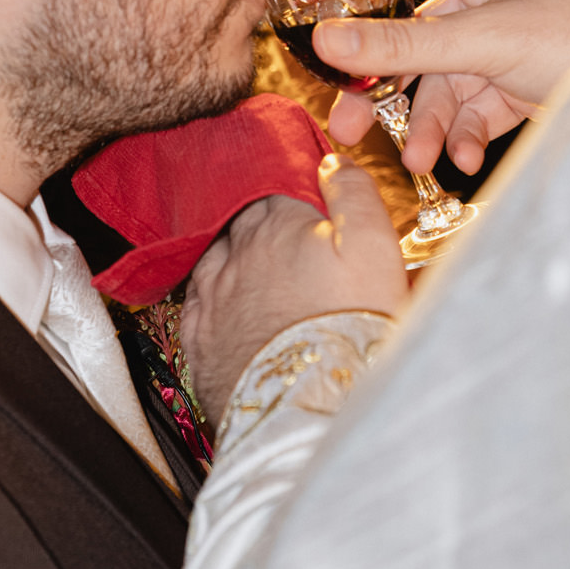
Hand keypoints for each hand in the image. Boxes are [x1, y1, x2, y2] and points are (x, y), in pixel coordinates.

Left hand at [182, 157, 407, 429]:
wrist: (312, 405)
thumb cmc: (351, 324)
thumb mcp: (374, 247)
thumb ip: (355, 195)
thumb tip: (332, 163)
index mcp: (277, 225)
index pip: (275, 189)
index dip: (291, 190)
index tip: (303, 201)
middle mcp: (235, 256)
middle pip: (241, 223)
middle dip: (258, 223)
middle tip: (283, 236)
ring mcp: (212, 300)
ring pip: (212, 261)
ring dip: (230, 259)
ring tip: (254, 269)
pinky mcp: (199, 343)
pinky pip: (196, 307)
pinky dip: (210, 300)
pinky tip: (224, 306)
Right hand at [315, 0, 569, 172]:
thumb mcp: (487, 41)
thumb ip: (405, 44)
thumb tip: (328, 39)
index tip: (305, 11)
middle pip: (414, 32)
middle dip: (386, 83)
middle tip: (347, 122)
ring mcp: (509, 35)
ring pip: (444, 78)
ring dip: (430, 123)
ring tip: (420, 162)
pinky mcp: (523, 78)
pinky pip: (477, 105)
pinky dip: (467, 134)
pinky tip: (467, 162)